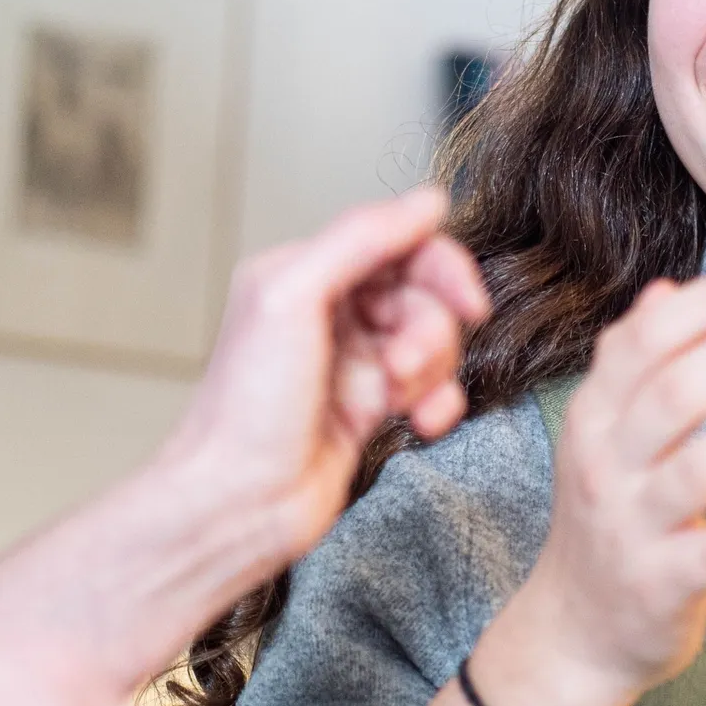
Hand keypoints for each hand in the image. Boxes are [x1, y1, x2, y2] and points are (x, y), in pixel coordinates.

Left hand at [0, 186, 488, 687]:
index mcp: (303, 273)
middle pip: (422, 293)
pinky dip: (438, 403)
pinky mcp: (370, 407)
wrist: (238, 503)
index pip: (396, 242)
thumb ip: (360, 239)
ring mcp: (352, 361)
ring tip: (400, 399)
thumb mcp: (294, 297)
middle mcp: (329, 311)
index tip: (466, 301)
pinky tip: (424, 423)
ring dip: (431, 370)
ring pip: (431, 341)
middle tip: (406, 364)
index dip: (440, 267)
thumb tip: (426, 202)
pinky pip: (431, 388)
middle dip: (430, 330)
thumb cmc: (247, 410)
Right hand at [470, 261, 705, 705]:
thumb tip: (666, 288)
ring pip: (702, 468)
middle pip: (677, 391)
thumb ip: (630, 362)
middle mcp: (604, 465)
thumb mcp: (604, 436)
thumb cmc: (607, 518)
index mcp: (593, 416)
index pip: (648, 339)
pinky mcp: (664, 585)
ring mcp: (631, 528)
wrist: (574, 634)